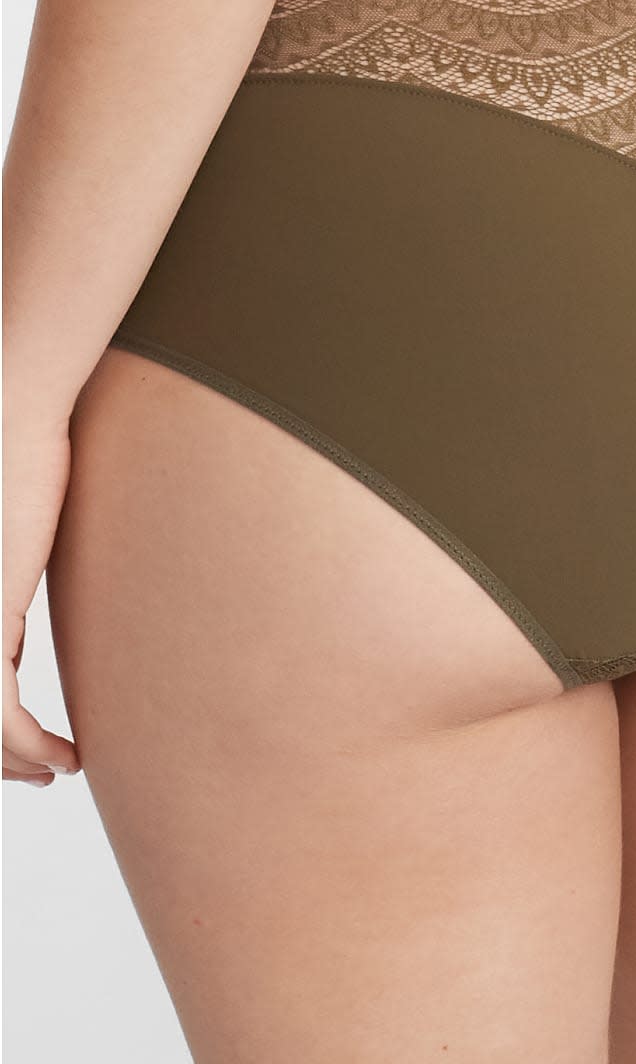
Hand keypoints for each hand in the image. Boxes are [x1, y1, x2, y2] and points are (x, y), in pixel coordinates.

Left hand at [3, 413, 80, 785]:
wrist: (13, 424)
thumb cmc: (16, 467)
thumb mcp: (11, 555)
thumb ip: (2, 609)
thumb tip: (14, 646)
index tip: (32, 756)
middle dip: (5, 761)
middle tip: (43, 775)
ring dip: (20, 762)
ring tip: (61, 768)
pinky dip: (30, 744)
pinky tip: (64, 753)